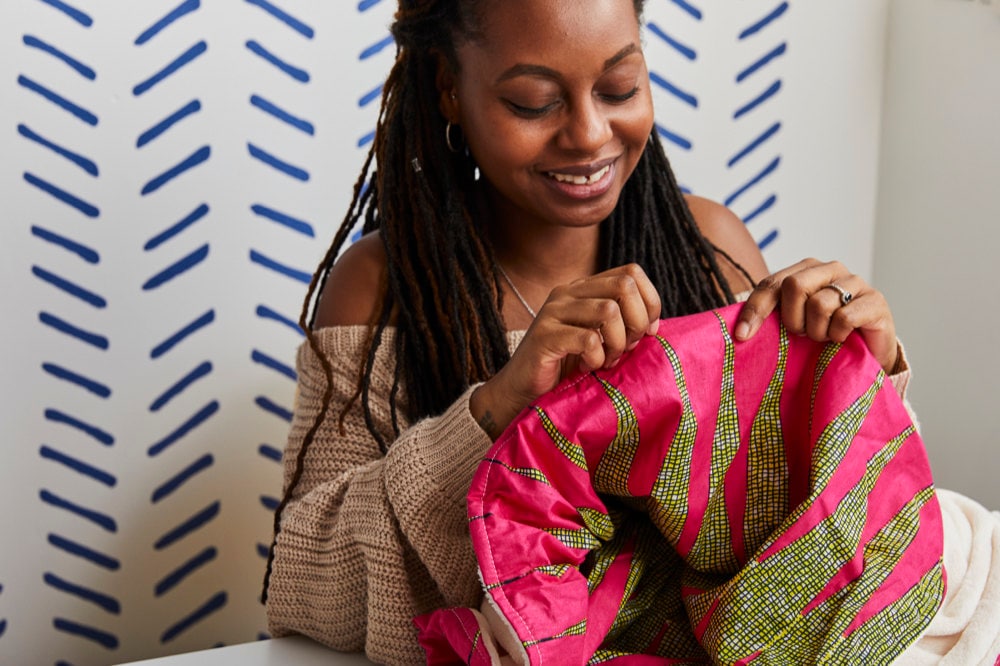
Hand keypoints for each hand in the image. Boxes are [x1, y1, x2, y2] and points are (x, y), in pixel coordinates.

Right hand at [470, 264, 660, 438]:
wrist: (521, 393)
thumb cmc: (565, 368)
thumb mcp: (600, 340)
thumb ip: (622, 325)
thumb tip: (654, 324)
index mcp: (583, 289)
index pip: (630, 273)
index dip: (649, 302)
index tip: (646, 332)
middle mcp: (568, 293)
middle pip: (624, 285)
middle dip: (637, 321)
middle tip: (626, 349)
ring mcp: (553, 312)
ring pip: (609, 310)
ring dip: (617, 343)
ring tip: (605, 362)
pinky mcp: (545, 336)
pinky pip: (588, 339)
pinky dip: (596, 358)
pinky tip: (585, 367)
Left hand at [734, 258, 898, 372]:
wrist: (865, 356)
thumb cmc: (824, 338)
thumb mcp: (792, 326)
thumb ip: (770, 318)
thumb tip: (738, 331)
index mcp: (804, 270)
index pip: (771, 283)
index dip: (754, 310)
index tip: (742, 336)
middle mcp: (829, 269)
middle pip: (794, 285)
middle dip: (792, 319)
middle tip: (801, 335)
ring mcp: (855, 281)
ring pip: (819, 304)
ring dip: (817, 331)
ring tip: (824, 338)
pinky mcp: (875, 300)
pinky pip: (844, 317)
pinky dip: (838, 335)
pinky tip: (842, 338)